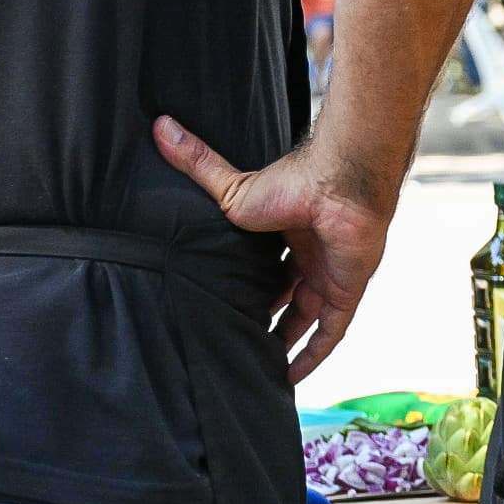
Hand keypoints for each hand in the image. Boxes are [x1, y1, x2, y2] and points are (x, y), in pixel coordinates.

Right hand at [153, 117, 391, 381]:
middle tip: (235, 344)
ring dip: (286, 345)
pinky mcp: (344, 294)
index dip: (245, 291)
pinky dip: (314, 356)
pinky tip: (291, 379)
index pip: (262, 272)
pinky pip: (331, 335)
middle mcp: (308, 260)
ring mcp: (328, 278)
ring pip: (306, 322)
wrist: (339, 188)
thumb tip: (158, 125)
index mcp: (284, 239)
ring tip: (257, 369)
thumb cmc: (293, 183)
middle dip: (264, 321)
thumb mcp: (233, 188)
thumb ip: (197, 164)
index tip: (219, 307)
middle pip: (284, 300)